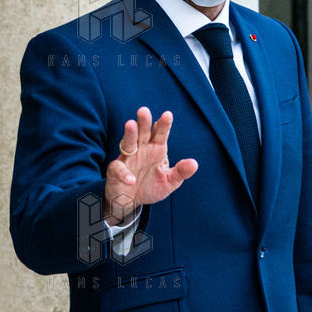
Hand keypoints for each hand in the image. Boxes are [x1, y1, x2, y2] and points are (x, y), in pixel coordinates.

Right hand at [104, 107, 198, 222]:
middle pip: (142, 133)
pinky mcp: (116, 171)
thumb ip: (181, 172)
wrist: (132, 201)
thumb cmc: (151, 187)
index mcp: (156, 149)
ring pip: (128, 143)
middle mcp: (141, 150)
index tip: (167, 115)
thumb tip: (194, 163)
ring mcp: (128, 159)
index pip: (160, 134)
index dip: (163, 125)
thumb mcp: (170, 181)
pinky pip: (119, 169)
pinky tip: (131, 179)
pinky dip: (124, 174)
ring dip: (129, 134)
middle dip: (144, 122)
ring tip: (130, 124)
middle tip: (144, 110)